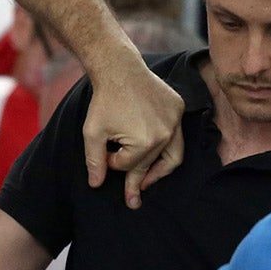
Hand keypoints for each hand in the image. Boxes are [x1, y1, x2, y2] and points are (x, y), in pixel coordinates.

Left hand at [82, 58, 185, 207]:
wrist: (118, 68)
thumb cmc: (104, 100)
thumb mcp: (92, 132)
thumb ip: (94, 161)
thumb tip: (96, 185)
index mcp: (145, 142)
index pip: (128, 165)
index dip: (112, 161)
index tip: (104, 151)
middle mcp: (166, 134)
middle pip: (149, 164)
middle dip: (136, 180)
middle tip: (132, 201)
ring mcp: (175, 120)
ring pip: (174, 156)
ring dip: (160, 172)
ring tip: (150, 183)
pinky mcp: (178, 108)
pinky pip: (177, 135)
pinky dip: (167, 146)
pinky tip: (157, 152)